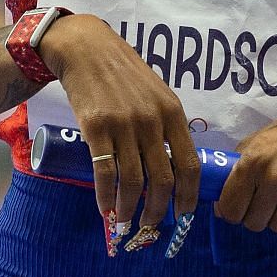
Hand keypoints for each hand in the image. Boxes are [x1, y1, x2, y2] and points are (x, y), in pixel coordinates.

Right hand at [41, 13, 199, 237]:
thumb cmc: (124, 74)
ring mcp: (124, 125)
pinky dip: (105, 197)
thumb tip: (172, 167)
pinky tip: (105, 207)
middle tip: (150, 226)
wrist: (87, 49)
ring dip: (130, 210)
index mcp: (173, 112)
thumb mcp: (156, 93)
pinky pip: (105, 173)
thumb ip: (165, 125)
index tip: (183, 215)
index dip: (188, 196)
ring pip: (133, 182)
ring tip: (126, 222)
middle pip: (163, 180)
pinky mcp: (96, 128)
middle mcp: (152, 121)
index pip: (189, 164)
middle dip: (158, 211)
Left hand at [216, 91, 276, 232]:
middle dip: (258, 215)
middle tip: (269, 200)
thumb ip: (240, 165)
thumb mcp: (262, 138)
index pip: (230, 209)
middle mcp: (274, 177)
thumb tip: (221, 203)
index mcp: (254, 159)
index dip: (233, 212)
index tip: (241, 207)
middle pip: (253, 223)